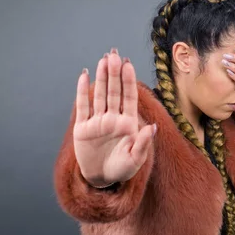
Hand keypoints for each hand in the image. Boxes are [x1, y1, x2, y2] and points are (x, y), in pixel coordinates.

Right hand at [73, 47, 156, 186]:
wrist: (102, 180)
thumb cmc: (123, 169)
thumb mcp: (136, 160)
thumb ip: (143, 143)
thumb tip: (153, 127)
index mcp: (128, 123)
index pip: (129, 98)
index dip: (129, 81)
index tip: (129, 64)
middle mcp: (113, 118)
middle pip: (114, 92)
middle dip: (114, 73)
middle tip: (114, 55)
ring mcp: (97, 122)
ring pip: (99, 95)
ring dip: (101, 78)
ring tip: (103, 60)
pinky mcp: (83, 128)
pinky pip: (82, 106)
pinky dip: (82, 92)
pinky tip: (84, 75)